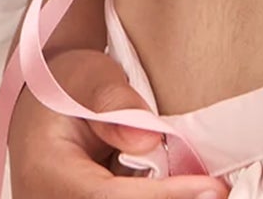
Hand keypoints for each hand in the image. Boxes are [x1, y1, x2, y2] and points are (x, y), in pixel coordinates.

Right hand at [8, 47, 227, 198]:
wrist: (44, 96)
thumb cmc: (65, 81)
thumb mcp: (88, 76)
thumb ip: (114, 104)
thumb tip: (147, 140)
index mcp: (46, 174)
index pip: (107, 198)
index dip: (161, 197)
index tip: (208, 188)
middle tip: (218, 191)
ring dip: (167, 198)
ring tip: (210, 190)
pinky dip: (159, 196)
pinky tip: (193, 190)